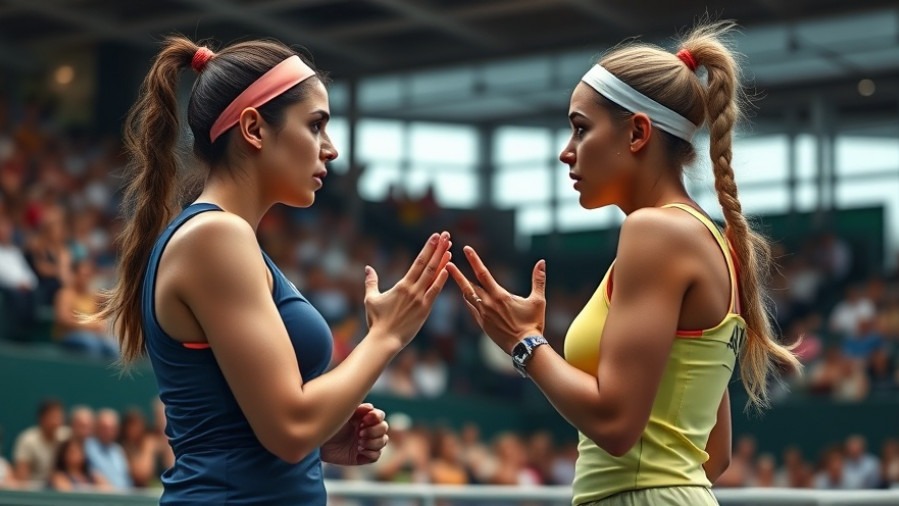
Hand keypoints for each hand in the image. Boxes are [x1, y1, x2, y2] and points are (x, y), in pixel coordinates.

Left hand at [321, 403, 388, 465]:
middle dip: (374, 431)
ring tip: (359, 442)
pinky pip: (376, 455)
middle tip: (360, 433)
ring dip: (373, 442)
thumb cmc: (325, 424)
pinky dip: (371, 452)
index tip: (364, 420)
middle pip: (384, 428)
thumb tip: (370, 407)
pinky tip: (359, 450)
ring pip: (382, 441)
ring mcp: (365, 443)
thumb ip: (356, 409)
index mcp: (362, 417)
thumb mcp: (341, 414)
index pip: (380, 416)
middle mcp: (366, 429)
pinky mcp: (361, 456)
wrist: (314, 442)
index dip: (376, 417)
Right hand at [364, 232, 451, 347]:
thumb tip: (368, 268)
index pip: (418, 262)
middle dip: (438, 249)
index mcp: (402, 285)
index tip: (435, 237)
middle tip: (447, 235)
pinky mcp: (425, 310)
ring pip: (434, 276)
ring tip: (450, 247)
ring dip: (443, 260)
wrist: (384, 340)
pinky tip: (449, 269)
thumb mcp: (371, 299)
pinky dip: (442, 280)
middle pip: (429, 265)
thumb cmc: (376, 321)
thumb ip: (371, 282)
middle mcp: (413, 290)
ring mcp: (421, 300)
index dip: (428, 248)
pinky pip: (436, 292)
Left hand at [448, 246, 546, 353]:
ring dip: (461, 286)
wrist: (525, 348)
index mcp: (499, 296)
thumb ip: (538, 280)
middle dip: (457, 274)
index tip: (466, 249)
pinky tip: (467, 296)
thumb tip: (542, 262)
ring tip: (453, 277)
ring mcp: (483, 315)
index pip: (483, 273)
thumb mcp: (538, 300)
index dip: (474, 260)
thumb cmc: (533, 324)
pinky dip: (468, 300)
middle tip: (446, 263)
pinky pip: (471, 309)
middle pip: (468, 286)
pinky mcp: (482, 325)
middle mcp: (488, 304)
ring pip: (468, 297)